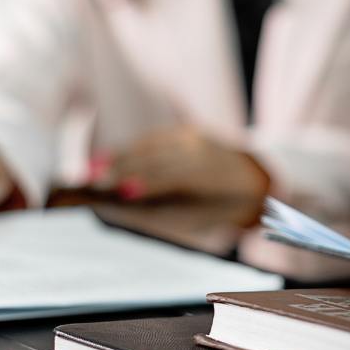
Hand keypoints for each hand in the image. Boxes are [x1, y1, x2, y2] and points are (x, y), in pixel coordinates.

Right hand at [89, 126, 270, 207]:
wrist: (257, 178)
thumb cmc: (225, 207)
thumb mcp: (203, 218)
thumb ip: (167, 212)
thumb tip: (125, 206)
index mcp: (211, 176)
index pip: (173, 177)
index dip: (146, 183)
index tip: (119, 191)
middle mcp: (202, 150)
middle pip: (156, 158)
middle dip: (123, 169)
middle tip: (92, 180)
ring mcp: (194, 137)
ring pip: (152, 145)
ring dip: (121, 157)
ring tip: (93, 170)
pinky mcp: (188, 131)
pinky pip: (154, 140)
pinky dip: (131, 149)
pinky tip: (111, 158)